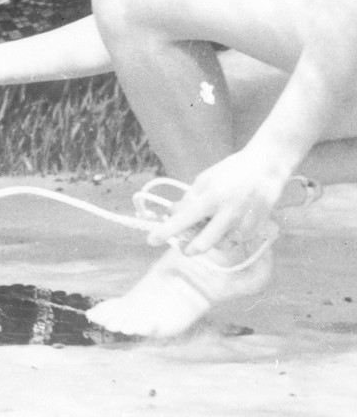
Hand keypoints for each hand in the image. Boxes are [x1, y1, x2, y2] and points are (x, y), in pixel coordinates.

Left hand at [148, 148, 291, 254]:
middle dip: (189, 249)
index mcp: (211, 198)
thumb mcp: (205, 179)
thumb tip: (174, 215)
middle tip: (182, 247)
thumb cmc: (232, 170)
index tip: (151, 240)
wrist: (267, 168)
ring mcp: (244, 223)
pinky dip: (227, 236)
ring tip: (207, 228)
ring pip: (221, 245)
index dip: (165, 231)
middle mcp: (228, 214)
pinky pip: (236, 240)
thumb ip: (190, 199)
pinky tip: (225, 224)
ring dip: (210, 242)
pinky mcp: (257, 229)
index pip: (183, 220)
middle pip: (203, 243)